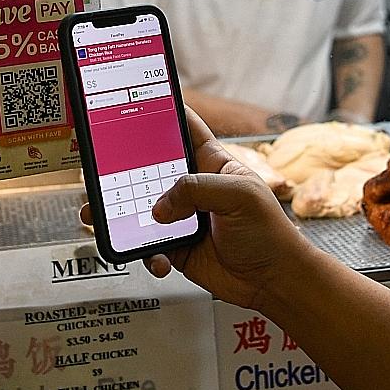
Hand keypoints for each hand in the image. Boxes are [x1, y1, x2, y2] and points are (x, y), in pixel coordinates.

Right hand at [148, 109, 313, 309]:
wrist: (273, 281)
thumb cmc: (270, 233)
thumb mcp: (241, 196)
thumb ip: (199, 189)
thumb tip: (162, 204)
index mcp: (213, 164)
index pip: (185, 130)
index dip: (164, 116)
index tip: (138, 109)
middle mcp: (195, 189)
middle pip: (154, 170)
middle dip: (133, 171)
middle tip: (115, 175)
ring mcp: (184, 218)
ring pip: (145, 209)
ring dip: (133, 217)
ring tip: (130, 222)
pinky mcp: (177, 247)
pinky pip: (150, 246)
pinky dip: (149, 253)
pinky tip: (161, 258)